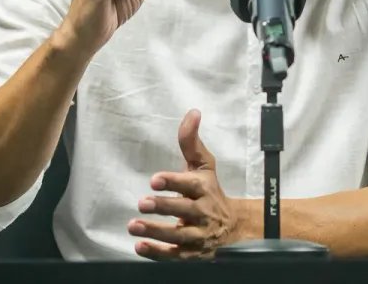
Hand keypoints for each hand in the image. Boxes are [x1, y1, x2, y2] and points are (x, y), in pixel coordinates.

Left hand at [128, 109, 247, 259]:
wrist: (233, 227)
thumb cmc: (211, 192)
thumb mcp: (203, 166)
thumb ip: (192, 142)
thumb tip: (192, 112)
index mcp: (204, 189)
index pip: (190, 185)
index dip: (173, 182)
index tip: (155, 180)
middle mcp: (203, 212)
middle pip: (184, 209)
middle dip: (163, 206)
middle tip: (142, 203)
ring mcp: (198, 235)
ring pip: (178, 235)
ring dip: (155, 231)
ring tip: (133, 225)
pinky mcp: (192, 253)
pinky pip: (175, 255)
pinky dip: (158, 252)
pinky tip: (140, 246)